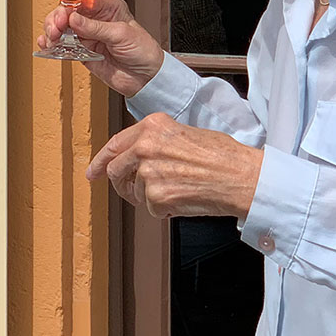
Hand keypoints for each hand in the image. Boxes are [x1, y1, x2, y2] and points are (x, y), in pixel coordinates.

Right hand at [37, 0, 163, 96]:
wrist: (147, 78)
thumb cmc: (143, 51)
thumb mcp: (121, 34)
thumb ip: (95, 27)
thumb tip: (73, 18)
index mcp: (107, 8)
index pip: (80, 1)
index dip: (67, 8)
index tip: (62, 18)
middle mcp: (95, 19)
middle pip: (67, 13)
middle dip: (56, 20)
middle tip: (55, 31)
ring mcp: (87, 36)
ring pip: (61, 28)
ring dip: (52, 32)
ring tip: (50, 39)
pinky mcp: (82, 52)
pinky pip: (63, 46)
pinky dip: (52, 46)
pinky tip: (47, 46)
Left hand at [87, 113, 262, 219]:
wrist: (242, 177)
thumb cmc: (222, 156)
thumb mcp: (183, 133)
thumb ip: (155, 140)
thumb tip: (135, 156)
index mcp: (152, 126)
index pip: (115, 145)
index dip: (100, 161)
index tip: (93, 171)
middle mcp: (145, 146)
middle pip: (116, 170)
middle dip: (121, 184)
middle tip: (131, 191)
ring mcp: (149, 172)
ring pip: (134, 192)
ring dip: (149, 197)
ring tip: (177, 189)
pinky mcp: (156, 196)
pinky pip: (151, 208)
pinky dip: (165, 209)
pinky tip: (184, 198)